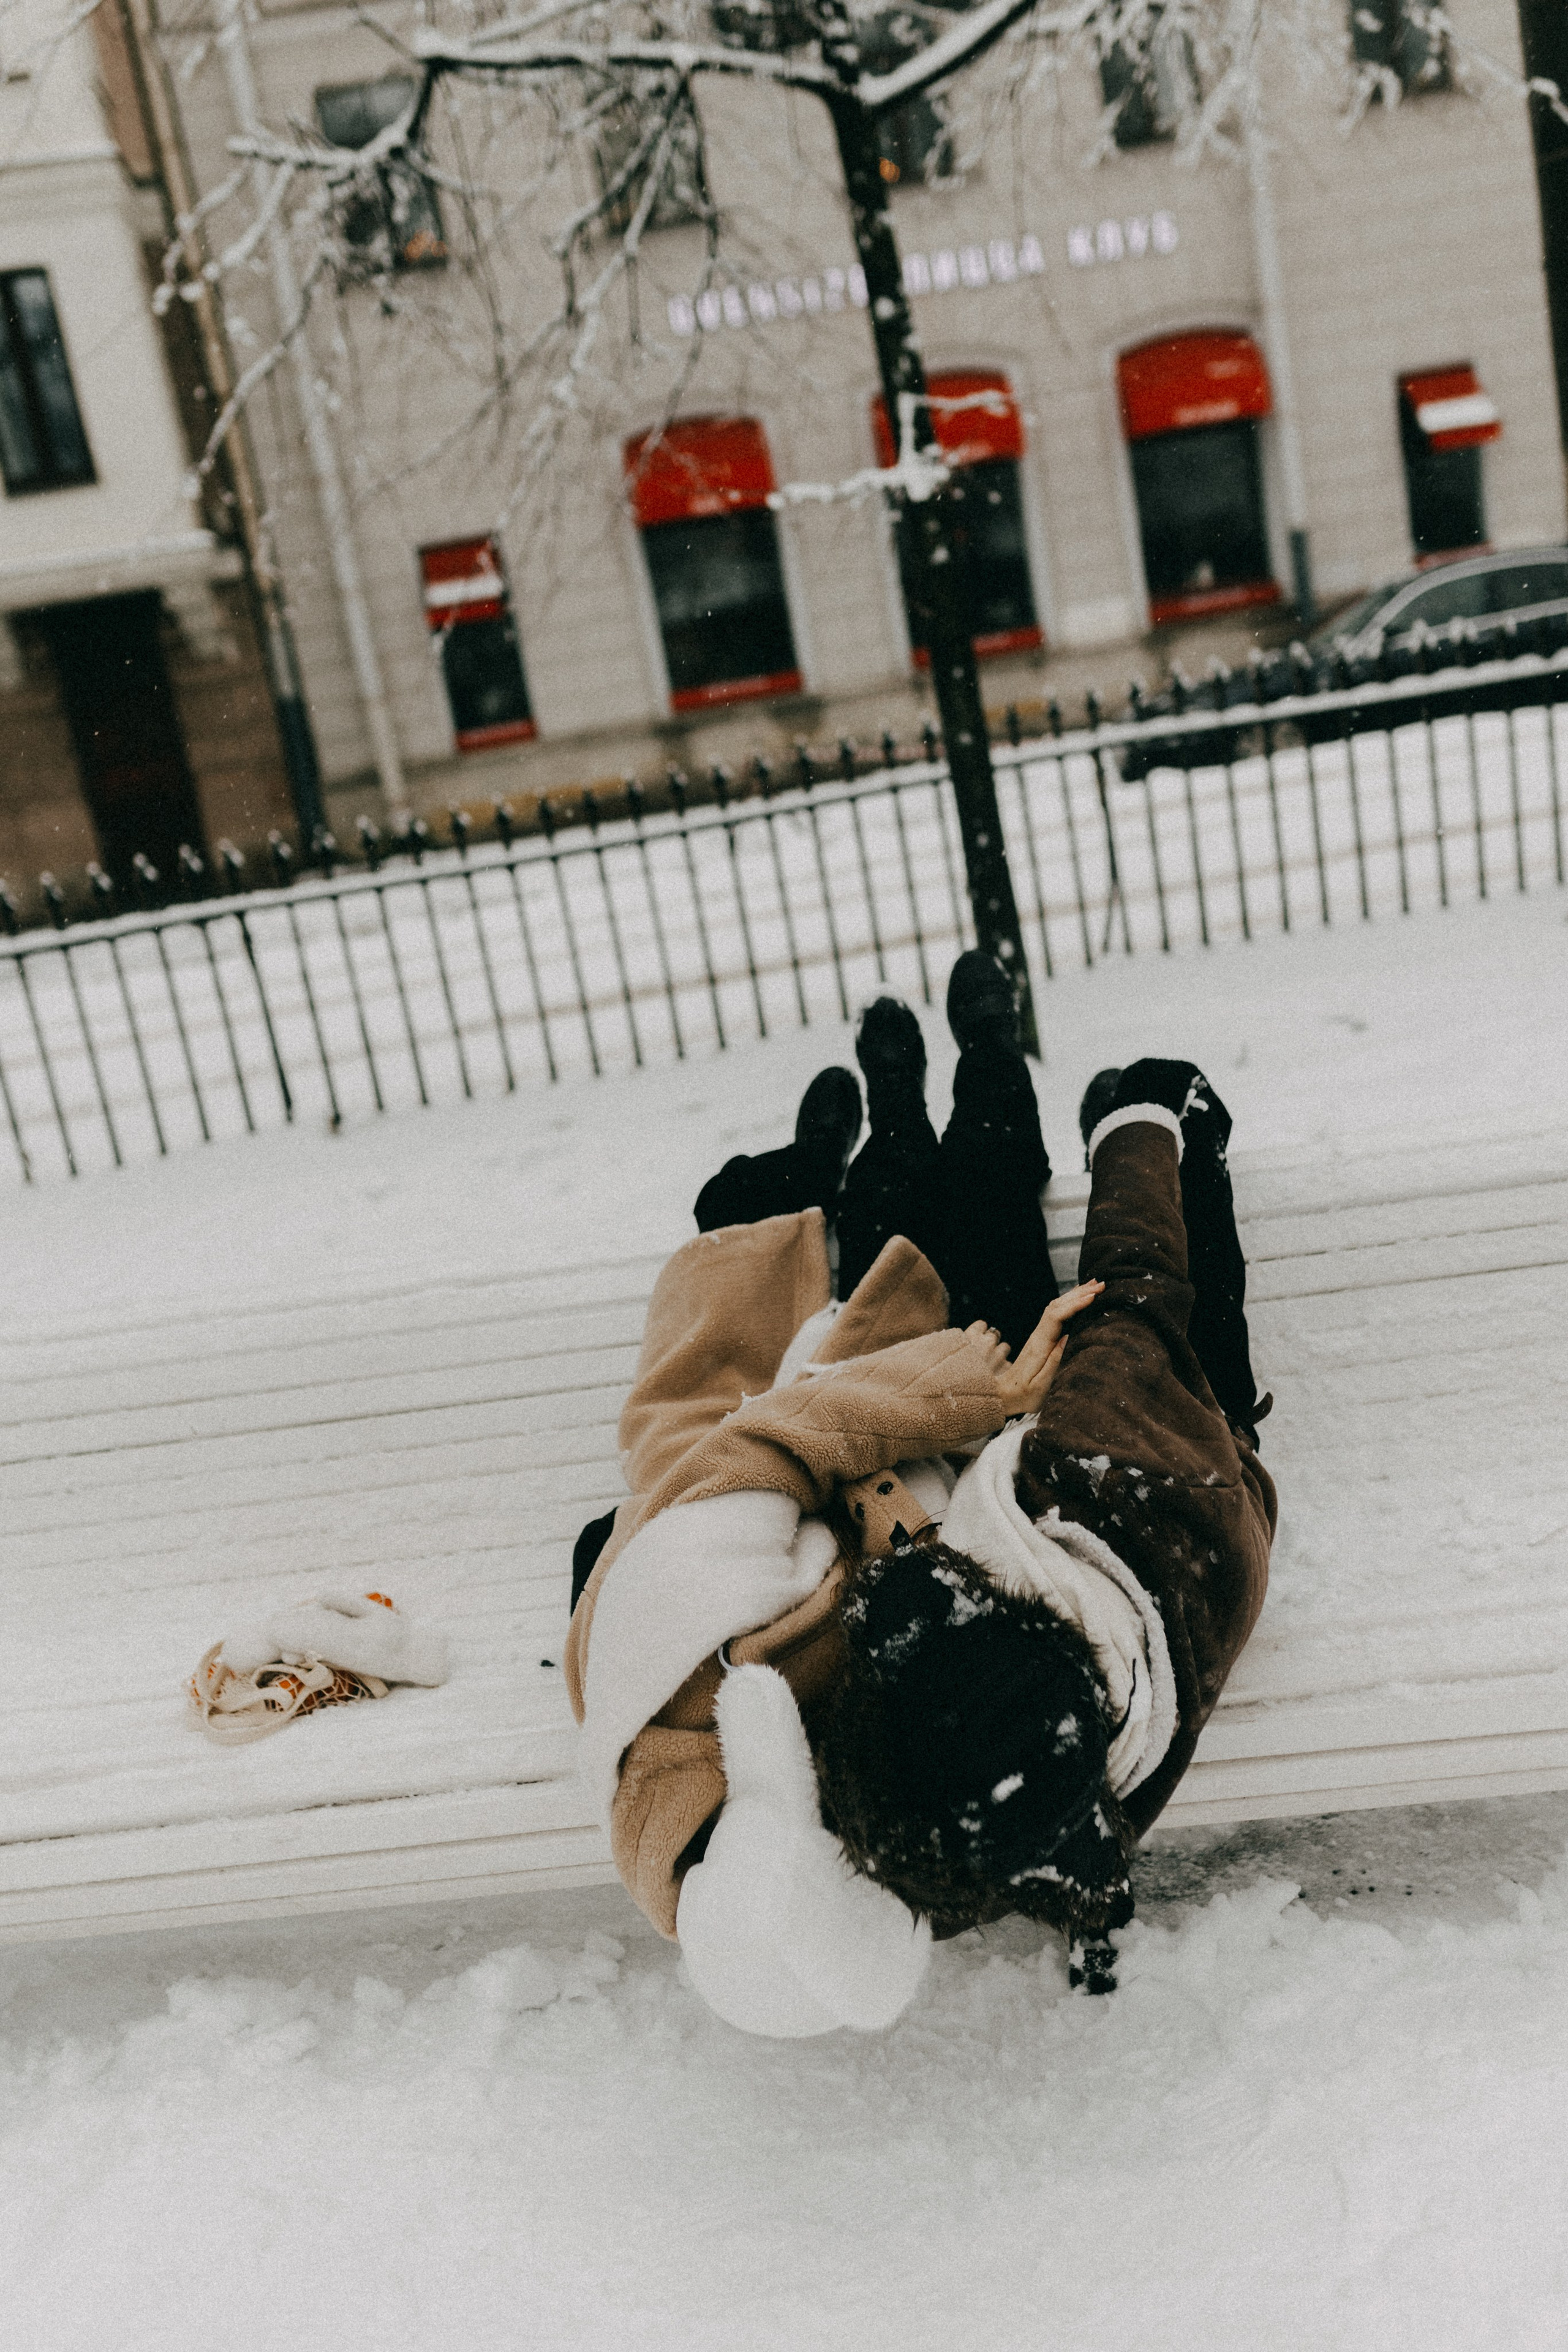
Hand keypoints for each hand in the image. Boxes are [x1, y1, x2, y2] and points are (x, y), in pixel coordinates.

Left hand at [965, 1280, 1103, 1419]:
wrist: (1006, 1395)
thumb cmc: (1025, 1394)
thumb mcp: (1041, 1385)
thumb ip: (1054, 1362)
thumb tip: (1068, 1338)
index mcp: (1040, 1344)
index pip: (1057, 1316)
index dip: (1074, 1304)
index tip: (1092, 1297)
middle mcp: (1039, 1334)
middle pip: (1057, 1305)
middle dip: (1079, 1293)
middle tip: (1101, 1285)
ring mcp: (1040, 1334)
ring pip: (1057, 1307)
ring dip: (1075, 1294)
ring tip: (1095, 1286)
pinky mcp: (1043, 1337)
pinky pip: (1057, 1314)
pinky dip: (1070, 1303)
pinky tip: (1080, 1298)